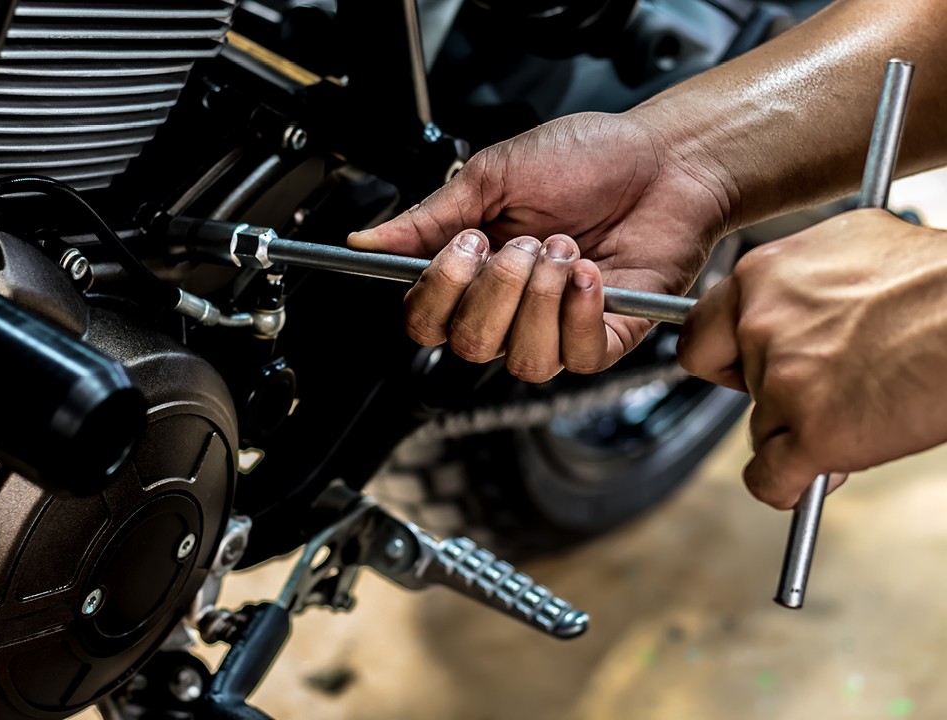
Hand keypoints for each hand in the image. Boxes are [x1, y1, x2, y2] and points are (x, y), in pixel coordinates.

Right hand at [348, 112, 732, 381]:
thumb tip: (366, 239)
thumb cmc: (587, 159)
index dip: (437, 292)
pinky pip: (578, 357)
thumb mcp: (493, 175)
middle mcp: (510, 309)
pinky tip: (589, 272)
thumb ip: (428, 217)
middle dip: (495, 289)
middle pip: (467, 346)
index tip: (465, 244)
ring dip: (539, 299)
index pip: (425, 320)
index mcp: (473, 273)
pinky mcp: (606, 335)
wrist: (663, 158)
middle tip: (525, 241)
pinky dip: (579, 312)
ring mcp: (556, 326)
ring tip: (564, 250)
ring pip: (522, 359)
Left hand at [678, 210, 946, 507]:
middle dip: (768, 394)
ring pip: (760, 431)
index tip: (741, 370)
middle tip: (815, 391)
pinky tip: (812, 476)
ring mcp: (782, 383)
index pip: (700, 334)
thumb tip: (785, 300)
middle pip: (734, 386)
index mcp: (761, 277)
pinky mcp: (814, 435)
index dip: (724, 359)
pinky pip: (769, 479)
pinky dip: (788, 486)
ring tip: (854, 415)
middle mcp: (760, 327)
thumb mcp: (850, 244)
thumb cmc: (935, 278)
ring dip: (796, 434)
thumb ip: (797, 280)